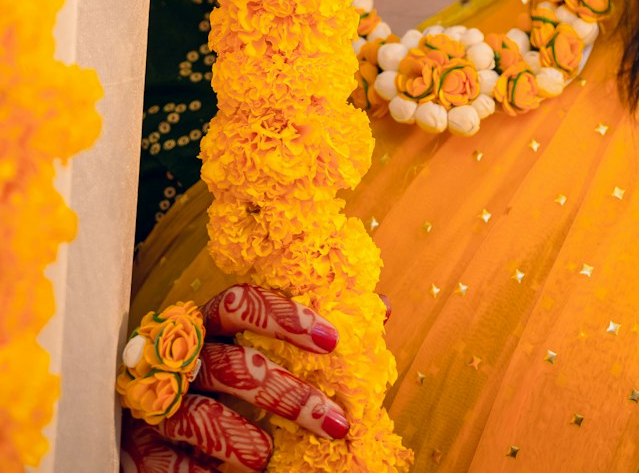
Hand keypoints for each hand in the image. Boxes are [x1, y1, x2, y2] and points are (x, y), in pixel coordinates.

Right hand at [120, 284, 346, 472]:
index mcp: (212, 322)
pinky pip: (165, 459)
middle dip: (288, 395)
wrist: (149, 419)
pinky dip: (193, 471)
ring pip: (197, 413)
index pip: (243, 303)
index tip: (333, 340)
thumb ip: (314, 331)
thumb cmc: (218, 376)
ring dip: (235, 436)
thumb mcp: (260, 346)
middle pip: (235, 366)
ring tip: (265, 458)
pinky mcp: (138, 443)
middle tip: (335, 422)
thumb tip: (380, 308)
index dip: (285, 317)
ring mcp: (158, 398)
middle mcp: (183, 353)